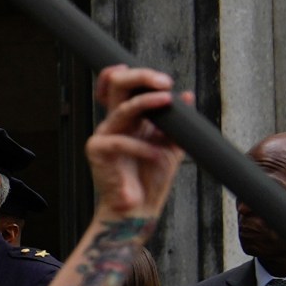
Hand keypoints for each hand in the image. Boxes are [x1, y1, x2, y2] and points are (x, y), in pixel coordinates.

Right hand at [87, 66, 187, 224]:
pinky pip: (121, 141)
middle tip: (164, 81)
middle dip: (141, 77)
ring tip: (167, 99)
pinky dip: (143, 147)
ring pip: (122, 108)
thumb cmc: (149, 180)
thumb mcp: (169, 147)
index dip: (134, 75)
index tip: (163, 79)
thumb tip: (188, 96)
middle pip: (116, 85)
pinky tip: (156, 155)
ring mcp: (103, 135)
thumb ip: (176, 124)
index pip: (122, 87)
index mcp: (128, 120)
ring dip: (146, 101)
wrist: (137, 210)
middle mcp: (114, 123)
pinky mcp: (97, 151)